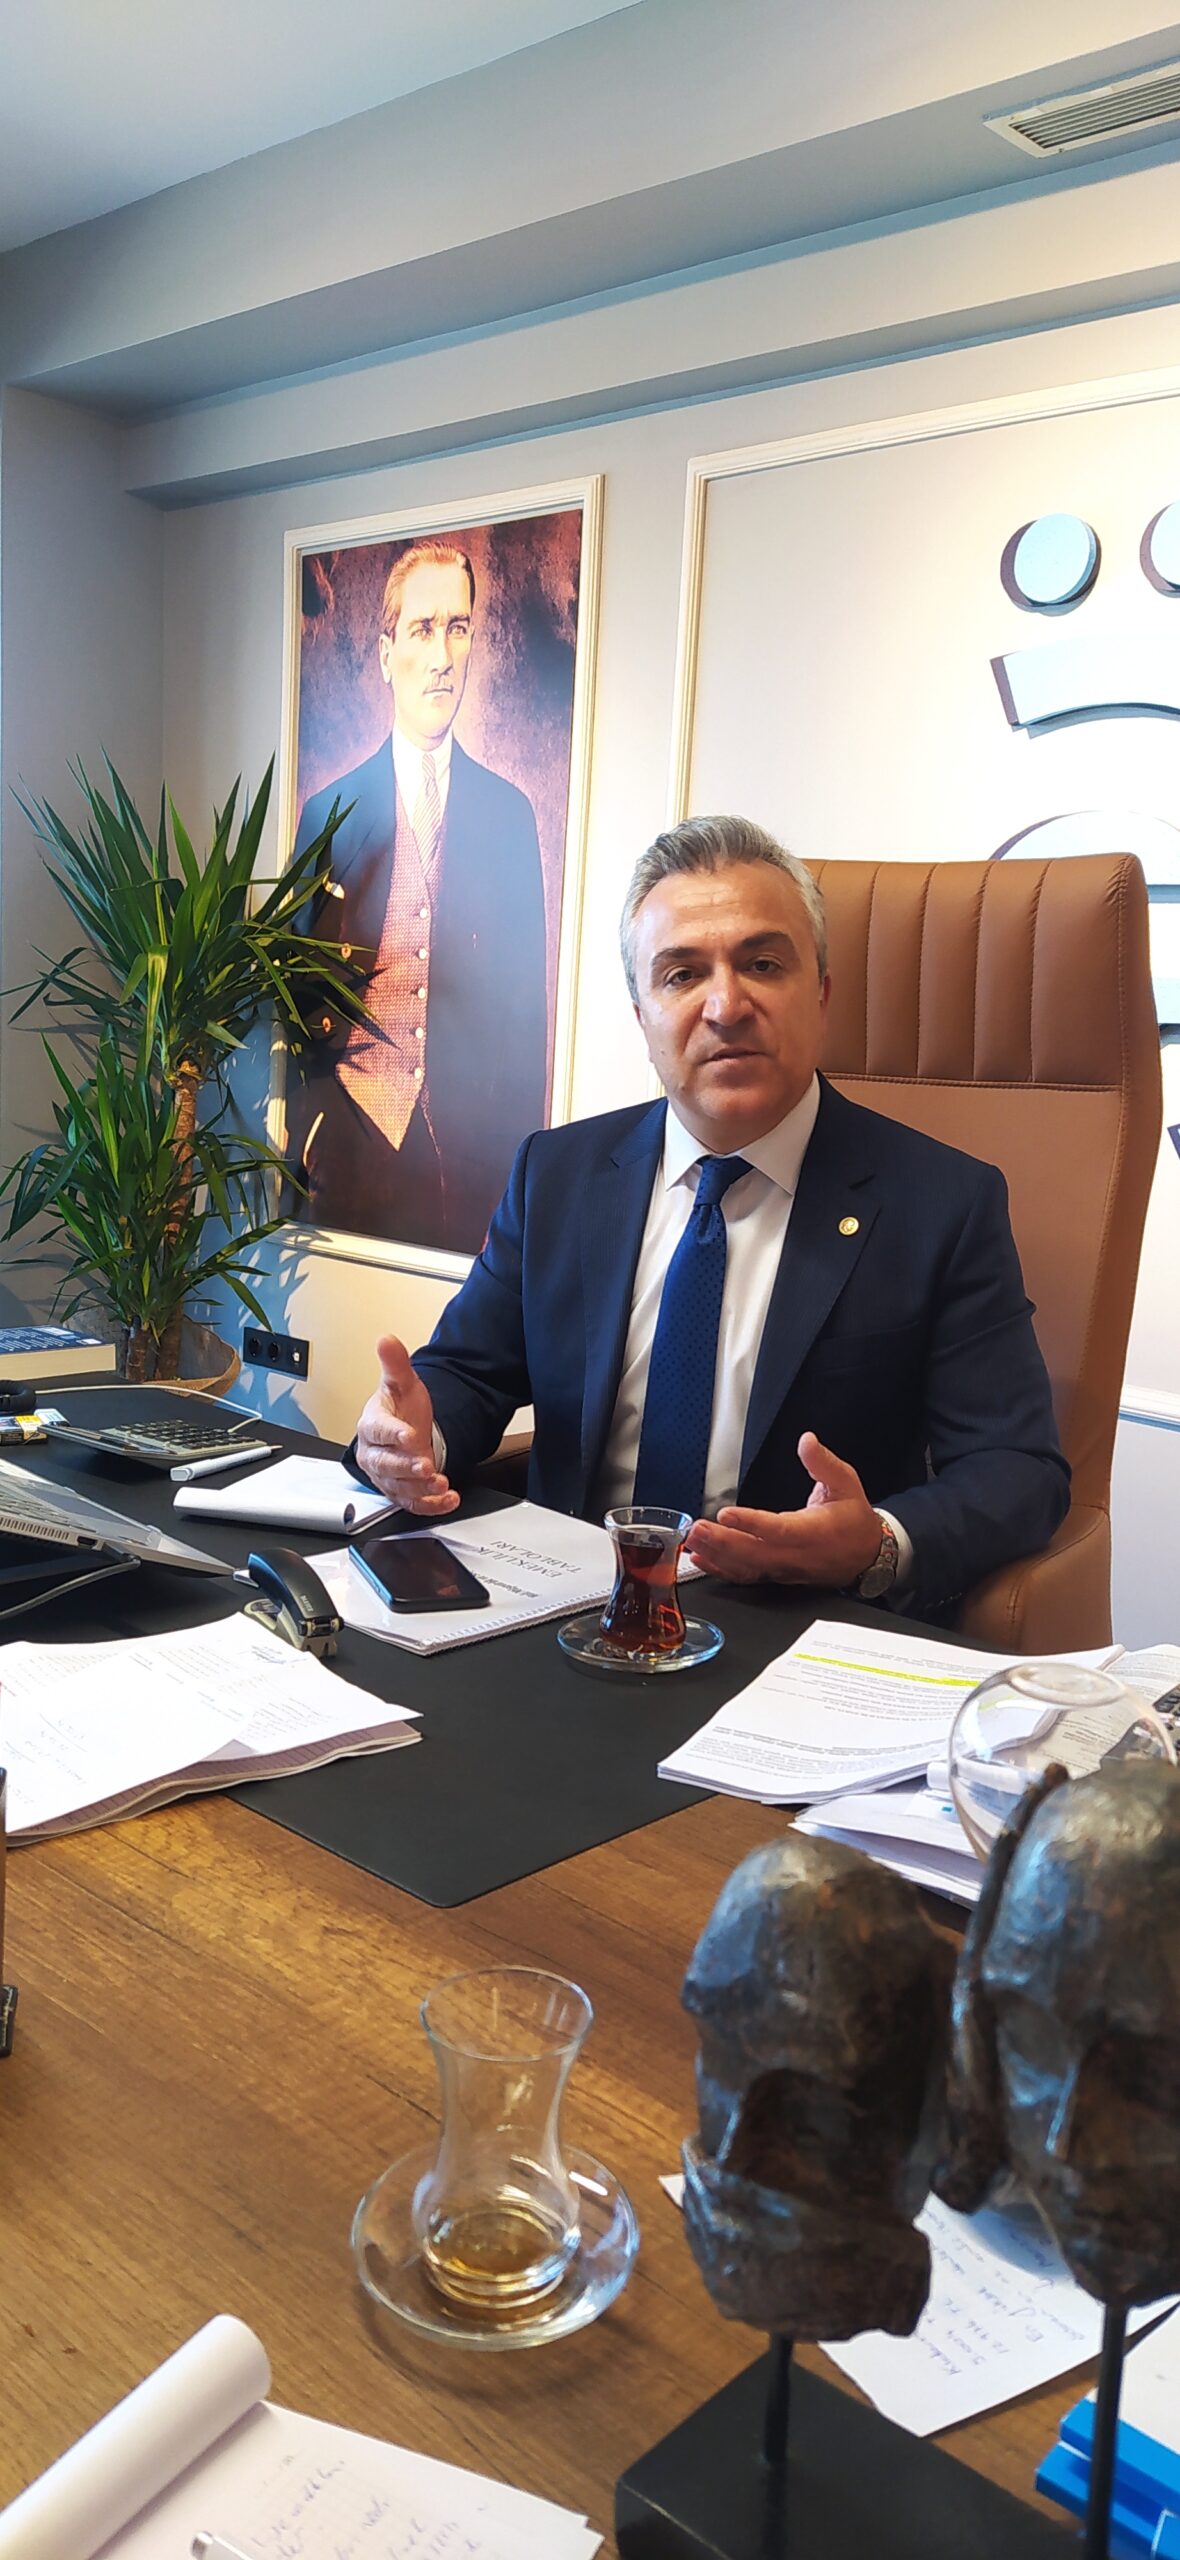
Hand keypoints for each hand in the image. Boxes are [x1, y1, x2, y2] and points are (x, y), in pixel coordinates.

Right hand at [354, 1334, 459, 1515]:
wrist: (407, 1433)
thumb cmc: (401, 1410)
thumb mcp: (402, 1384)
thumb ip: (395, 1364)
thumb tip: (386, 1339)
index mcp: (372, 1426)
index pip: (378, 1431)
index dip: (392, 1434)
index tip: (408, 1435)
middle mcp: (376, 1454)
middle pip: (385, 1464)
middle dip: (406, 1466)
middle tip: (425, 1465)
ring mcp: (388, 1476)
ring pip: (399, 1486)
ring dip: (420, 1488)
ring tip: (440, 1483)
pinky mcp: (402, 1492)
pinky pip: (413, 1503)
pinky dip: (432, 1505)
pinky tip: (448, 1499)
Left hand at [683, 1431, 882, 1585]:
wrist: (866, 1556)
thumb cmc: (853, 1519)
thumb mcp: (846, 1483)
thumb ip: (823, 1462)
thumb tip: (807, 1441)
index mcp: (814, 1532)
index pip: (779, 1530)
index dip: (751, 1524)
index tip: (727, 1513)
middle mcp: (796, 1555)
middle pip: (755, 1553)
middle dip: (723, 1542)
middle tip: (697, 1529)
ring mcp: (784, 1569)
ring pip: (747, 1567)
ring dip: (717, 1555)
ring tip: (692, 1541)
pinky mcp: (776, 1575)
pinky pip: (746, 1576)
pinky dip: (721, 1569)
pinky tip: (700, 1559)